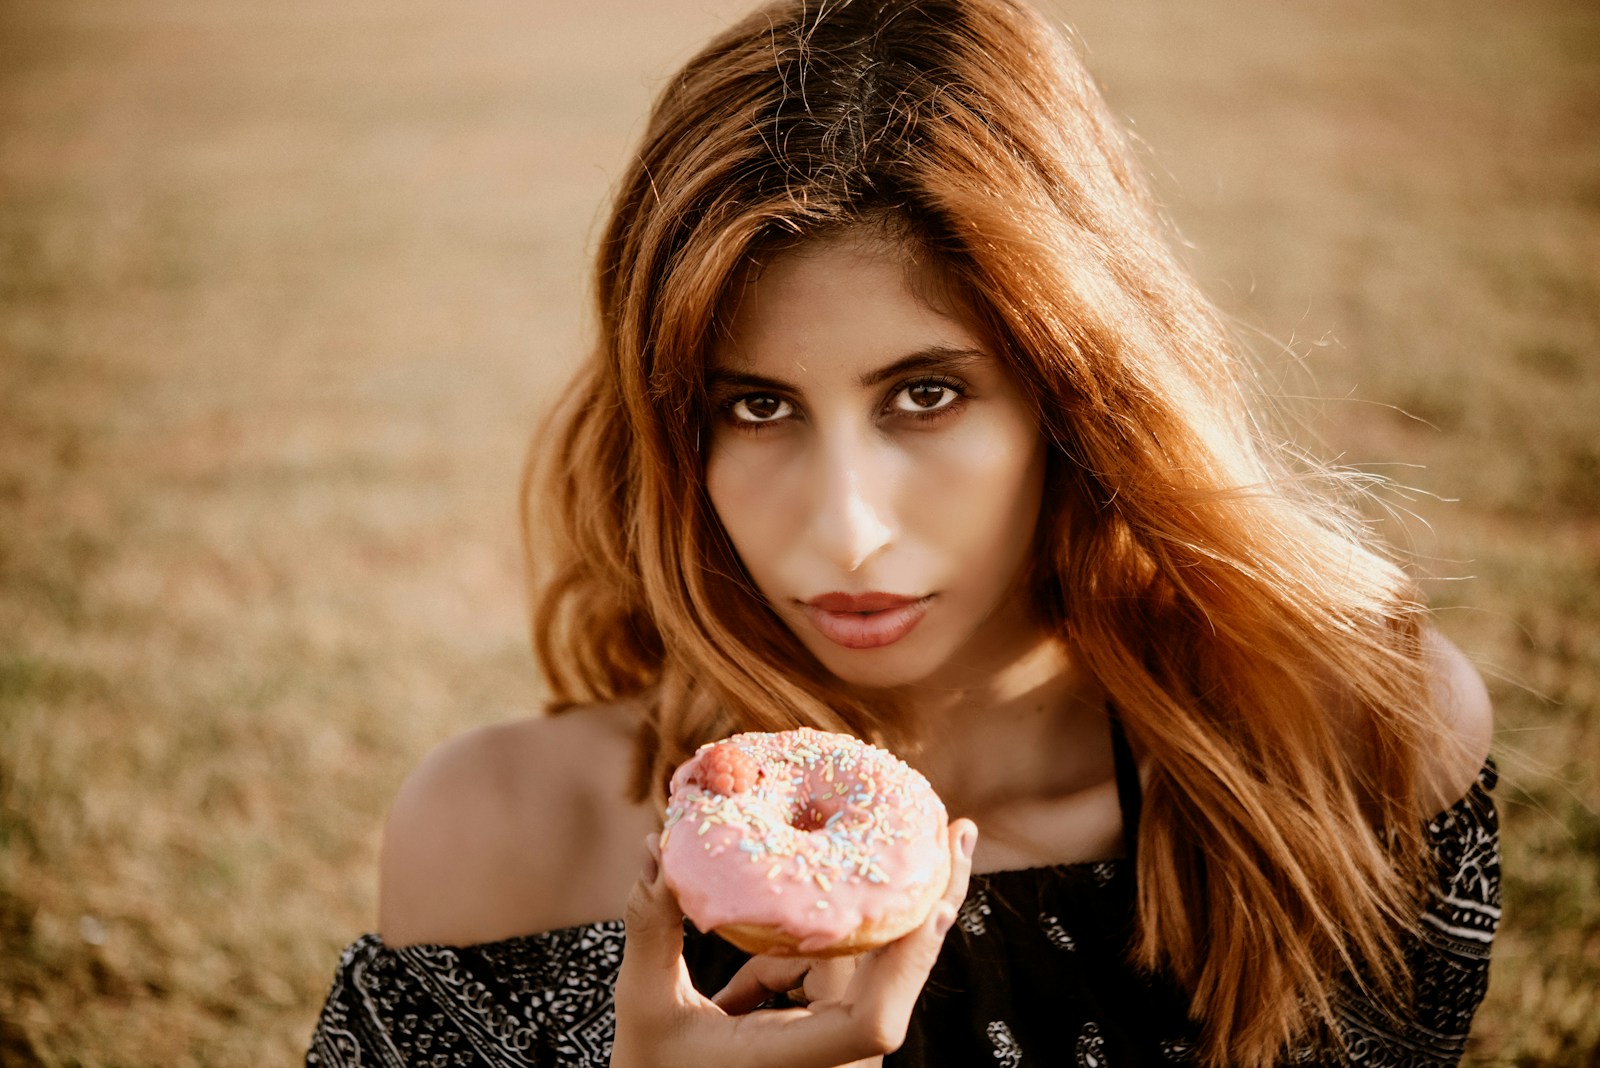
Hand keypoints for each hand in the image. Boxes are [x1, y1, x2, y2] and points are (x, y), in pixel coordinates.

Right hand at [611, 819, 976, 1067]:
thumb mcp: (644, 1002)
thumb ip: (652, 924)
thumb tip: (657, 843)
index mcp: (788, 1064)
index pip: (874, 1020)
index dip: (913, 956)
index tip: (941, 894)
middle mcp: (831, 1067)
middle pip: (893, 977)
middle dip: (924, 903)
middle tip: (953, 829)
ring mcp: (841, 1060)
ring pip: (857, 972)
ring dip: (810, 946)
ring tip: (746, 967)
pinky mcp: (837, 1049)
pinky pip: (840, 986)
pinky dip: (797, 970)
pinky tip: (735, 999)